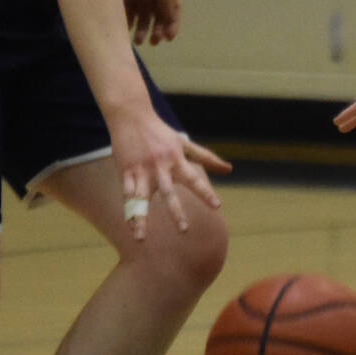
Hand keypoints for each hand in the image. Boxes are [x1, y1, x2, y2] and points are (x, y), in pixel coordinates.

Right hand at [111, 110, 230, 240]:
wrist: (131, 116)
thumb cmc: (161, 132)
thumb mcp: (185, 143)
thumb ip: (207, 157)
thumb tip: (229, 169)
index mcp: (176, 160)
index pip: (194, 178)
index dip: (206, 192)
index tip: (217, 206)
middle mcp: (159, 167)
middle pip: (168, 192)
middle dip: (176, 212)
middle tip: (184, 230)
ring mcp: (141, 170)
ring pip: (140, 198)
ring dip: (140, 219)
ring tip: (140, 238)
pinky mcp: (126, 171)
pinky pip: (126, 195)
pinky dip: (128, 212)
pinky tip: (130, 228)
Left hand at [113, 0, 181, 45]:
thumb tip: (172, 13)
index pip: (172, 8)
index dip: (172, 24)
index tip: (168, 38)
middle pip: (158, 16)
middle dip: (157, 30)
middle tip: (153, 42)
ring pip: (142, 18)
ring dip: (142, 30)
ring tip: (137, 41)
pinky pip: (126, 13)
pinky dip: (127, 24)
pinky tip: (123, 31)